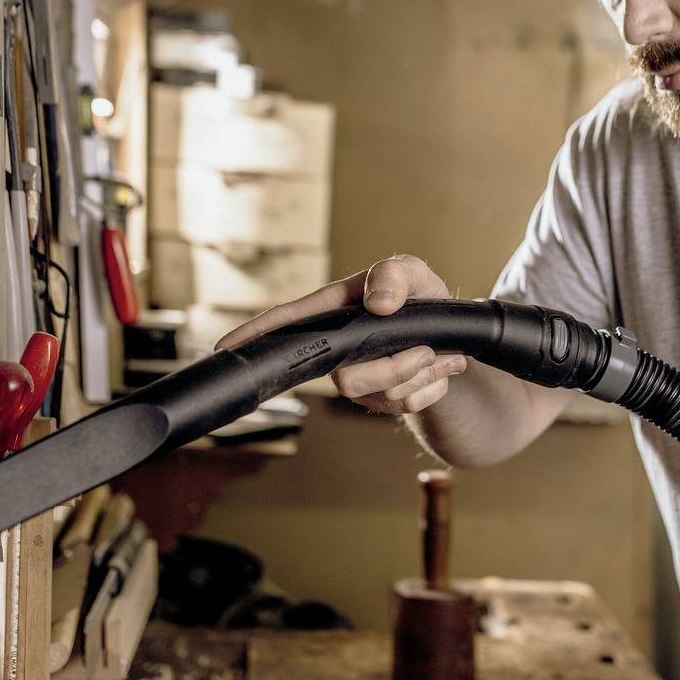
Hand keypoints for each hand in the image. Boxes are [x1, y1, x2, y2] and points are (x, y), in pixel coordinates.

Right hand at [215, 254, 466, 415]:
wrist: (453, 339)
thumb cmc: (421, 298)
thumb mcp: (414, 273)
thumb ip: (396, 274)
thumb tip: (377, 302)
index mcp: (334, 311)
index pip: (287, 324)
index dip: (254, 335)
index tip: (226, 347)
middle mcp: (338, 349)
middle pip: (345, 380)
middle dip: (394, 368)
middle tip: (426, 349)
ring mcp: (357, 377)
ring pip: (381, 394)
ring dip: (420, 374)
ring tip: (436, 352)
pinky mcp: (379, 400)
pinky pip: (405, 406)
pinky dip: (433, 386)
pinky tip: (440, 368)